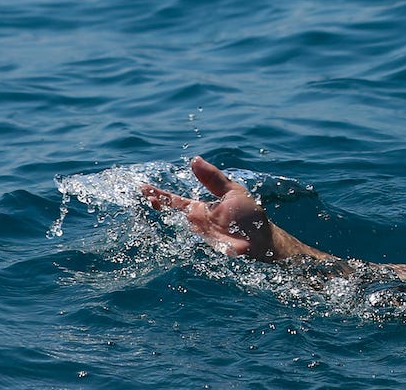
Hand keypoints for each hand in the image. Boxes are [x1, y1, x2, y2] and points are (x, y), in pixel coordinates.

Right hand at [141, 157, 279, 258]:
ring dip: (165, 215)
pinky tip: (175, 225)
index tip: (143, 187)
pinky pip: (191, 244)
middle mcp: (197, 221)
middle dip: (158, 202)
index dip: (160, 194)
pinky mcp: (210, 246)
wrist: (263, 239)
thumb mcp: (231, 191)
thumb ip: (213, 179)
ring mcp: (202, 235)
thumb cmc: (248, 214)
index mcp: (200, 208)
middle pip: (173, 212)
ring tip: (152, 202)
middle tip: (145, 195)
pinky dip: (179, 241)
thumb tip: (195, 159)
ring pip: (179, 227)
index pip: (175, 200)